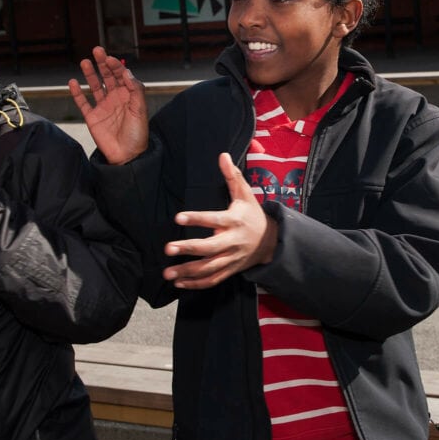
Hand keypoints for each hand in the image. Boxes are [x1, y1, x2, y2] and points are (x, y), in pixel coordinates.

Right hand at [68, 46, 148, 164]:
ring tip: (84, 62)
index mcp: (128, 95)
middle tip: (97, 50)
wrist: (127, 156)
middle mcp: (115, 98)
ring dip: (90, 74)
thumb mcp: (140, 110)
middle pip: (107, 76)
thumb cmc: (137, 134)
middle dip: (102, 63)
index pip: (121, 75)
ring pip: (94, 86)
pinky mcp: (92, 117)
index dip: (116, 65)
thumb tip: (126, 72)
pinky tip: (73, 82)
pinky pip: (83, 102)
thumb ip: (135, 90)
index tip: (109, 59)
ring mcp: (103, 107)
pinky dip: (77, 93)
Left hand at [162, 153, 277, 289]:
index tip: (178, 217)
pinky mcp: (230, 270)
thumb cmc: (252, 214)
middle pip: (209, 249)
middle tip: (168, 248)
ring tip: (167, 274)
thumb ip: (233, 176)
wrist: (271, 241)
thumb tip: (223, 155)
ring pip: (209, 269)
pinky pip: (212, 280)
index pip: (214, 220)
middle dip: (188, 249)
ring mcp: (231, 259)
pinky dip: (196, 284)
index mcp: (234, 221)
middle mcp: (232, 242)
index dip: (197, 218)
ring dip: (187, 272)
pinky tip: (178, 283)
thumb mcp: (245, 194)